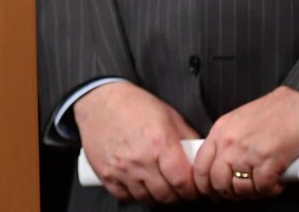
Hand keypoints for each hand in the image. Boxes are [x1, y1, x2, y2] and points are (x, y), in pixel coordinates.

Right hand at [73, 81, 202, 204]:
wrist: (99, 100)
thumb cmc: (133, 104)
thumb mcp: (168, 115)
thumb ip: (187, 138)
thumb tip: (199, 157)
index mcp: (159, 143)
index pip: (183, 181)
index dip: (192, 189)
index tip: (193, 187)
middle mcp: (140, 159)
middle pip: (166, 195)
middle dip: (176, 194)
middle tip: (177, 188)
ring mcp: (121, 169)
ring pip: (146, 198)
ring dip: (156, 196)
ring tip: (159, 186)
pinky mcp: (105, 173)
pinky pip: (125, 196)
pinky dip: (135, 194)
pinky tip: (139, 184)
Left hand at [191, 86, 298, 199]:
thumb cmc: (276, 111)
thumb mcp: (239, 121)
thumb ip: (229, 141)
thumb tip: (224, 167)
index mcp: (220, 131)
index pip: (200, 167)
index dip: (204, 186)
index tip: (214, 192)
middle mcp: (230, 142)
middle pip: (217, 182)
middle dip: (229, 194)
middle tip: (242, 193)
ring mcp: (249, 152)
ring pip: (240, 189)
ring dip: (252, 193)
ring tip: (262, 186)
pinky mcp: (270, 160)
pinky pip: (263, 188)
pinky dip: (270, 191)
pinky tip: (277, 183)